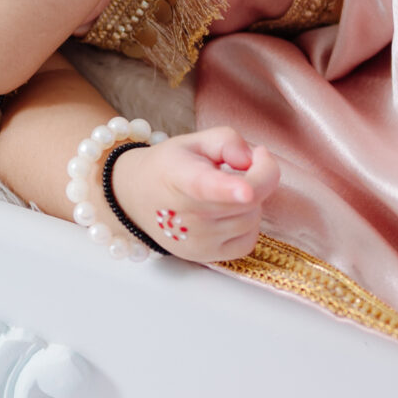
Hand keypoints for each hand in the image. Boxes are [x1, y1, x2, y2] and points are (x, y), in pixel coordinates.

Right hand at [108, 127, 277, 262]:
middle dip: (260, 176)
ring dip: (252, 201)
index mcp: (180, 177)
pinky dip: (248, 224)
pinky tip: (229, 211)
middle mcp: (185, 215)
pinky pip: (248, 240)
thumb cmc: (170, 166)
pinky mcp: (206, 257)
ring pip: (252, 219)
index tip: (246, 191)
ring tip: (229, 190)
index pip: (204, 186)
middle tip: (246, 163)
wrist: (138, 197)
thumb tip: (251, 159)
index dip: (228, 189)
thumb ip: (226, 140)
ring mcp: (196, 240)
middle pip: (247, 201)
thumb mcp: (194, 140)